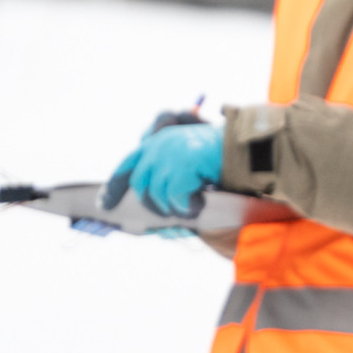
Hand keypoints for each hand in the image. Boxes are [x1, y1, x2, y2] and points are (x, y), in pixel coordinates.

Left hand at [101, 114, 222, 219]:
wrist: (248, 147)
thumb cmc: (224, 156)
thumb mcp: (191, 161)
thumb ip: (171, 175)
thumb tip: (154, 207)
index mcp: (160, 140)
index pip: (128, 165)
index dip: (113, 187)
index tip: (104, 204)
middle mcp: (160, 144)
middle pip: (141, 185)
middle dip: (154, 205)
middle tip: (174, 212)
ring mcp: (169, 155)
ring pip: (158, 195)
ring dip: (176, 206)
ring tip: (196, 203)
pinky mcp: (181, 166)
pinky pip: (176, 199)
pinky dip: (189, 206)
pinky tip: (201, 201)